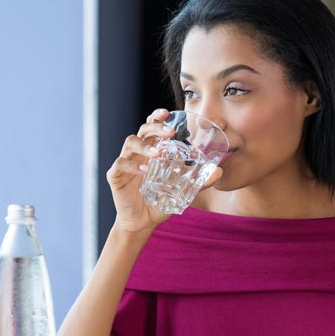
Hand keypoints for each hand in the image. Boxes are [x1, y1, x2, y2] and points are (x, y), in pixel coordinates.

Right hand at [107, 109, 223, 235]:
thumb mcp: (182, 191)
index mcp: (151, 150)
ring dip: (145, 145)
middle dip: (155, 127)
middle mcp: (137, 153)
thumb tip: (219, 172)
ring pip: (130, 142)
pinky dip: (133, 166)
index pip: (152, 127)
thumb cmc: (160, 201)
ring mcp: (125, 162)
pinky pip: (121, 164)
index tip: (167, 112)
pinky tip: (145, 171)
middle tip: (170, 132)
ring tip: (158, 154)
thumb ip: (199, 181)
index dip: (157, 117)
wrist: (142, 222)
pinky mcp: (115, 176)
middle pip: (143, 130)